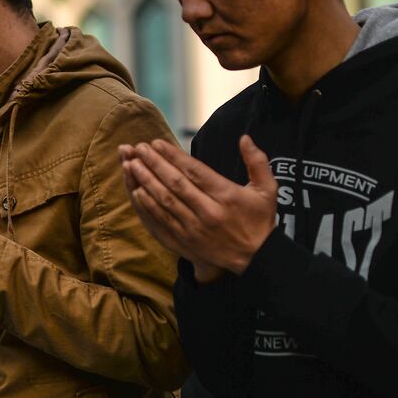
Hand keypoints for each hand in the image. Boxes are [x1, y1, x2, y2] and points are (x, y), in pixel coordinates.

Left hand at [118, 136, 277, 279]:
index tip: (156, 143)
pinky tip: (136, 192)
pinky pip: (160, 222)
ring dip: (145, 182)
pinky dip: (147, 207)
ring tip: (130, 165)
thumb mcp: (267, 190)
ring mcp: (193, 230)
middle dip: (153, 164)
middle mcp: (207, 213)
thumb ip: (257, 162)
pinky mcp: (183, 243)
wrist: (255, 259)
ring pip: (164, 202)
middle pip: (174, 185)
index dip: (173, 156)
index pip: (194, 171)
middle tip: (137, 149)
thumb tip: (244, 137)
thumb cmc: (260, 220)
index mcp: (226, 196)